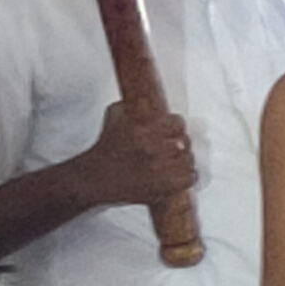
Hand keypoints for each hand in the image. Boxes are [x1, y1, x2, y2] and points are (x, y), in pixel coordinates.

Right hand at [63, 101, 195, 211]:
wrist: (96, 177)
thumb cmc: (105, 148)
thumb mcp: (113, 117)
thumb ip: (131, 104)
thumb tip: (146, 97)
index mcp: (142, 131)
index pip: (177, 123)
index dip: (178, 125)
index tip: (176, 128)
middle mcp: (151, 150)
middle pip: (185, 142)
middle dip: (183, 142)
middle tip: (178, 144)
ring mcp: (158, 170)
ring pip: (188, 160)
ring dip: (185, 159)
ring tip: (178, 159)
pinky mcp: (161, 188)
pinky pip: (189, 178)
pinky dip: (188, 175)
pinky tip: (180, 173)